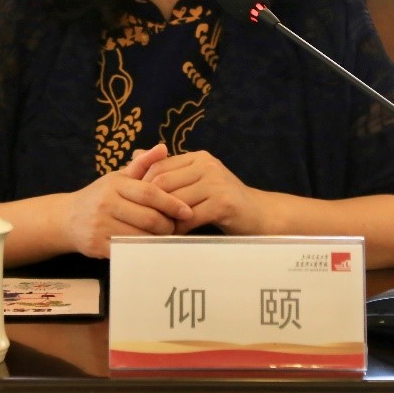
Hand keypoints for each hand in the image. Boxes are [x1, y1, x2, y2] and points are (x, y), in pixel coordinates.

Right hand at [61, 143, 192, 257]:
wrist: (67, 218)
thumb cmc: (100, 196)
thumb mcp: (118, 177)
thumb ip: (142, 164)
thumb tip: (163, 148)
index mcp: (115, 184)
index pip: (149, 193)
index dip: (171, 203)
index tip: (187, 211)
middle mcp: (106, 203)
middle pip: (148, 217)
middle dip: (167, 225)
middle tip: (176, 227)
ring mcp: (100, 225)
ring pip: (140, 236)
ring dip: (157, 240)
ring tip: (166, 238)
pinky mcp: (97, 245)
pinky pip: (127, 250)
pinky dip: (142, 251)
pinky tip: (149, 248)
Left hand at [141, 149, 264, 235]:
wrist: (259, 214)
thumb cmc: (223, 200)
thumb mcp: (197, 180)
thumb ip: (171, 170)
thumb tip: (134, 156)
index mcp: (198, 158)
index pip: (159, 165)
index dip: (143, 185)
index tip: (136, 204)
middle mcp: (207, 165)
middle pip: (163, 181)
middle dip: (151, 203)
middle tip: (141, 220)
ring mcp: (216, 183)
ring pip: (175, 200)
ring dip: (163, 219)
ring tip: (156, 231)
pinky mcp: (223, 203)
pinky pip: (191, 217)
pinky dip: (179, 229)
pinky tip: (175, 237)